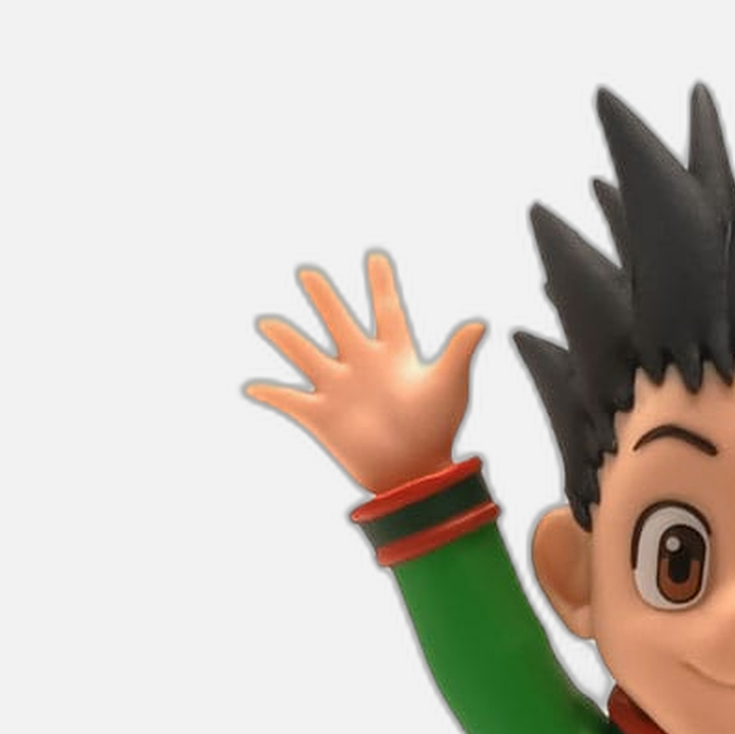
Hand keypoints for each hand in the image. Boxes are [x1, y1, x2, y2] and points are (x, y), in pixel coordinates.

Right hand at [246, 251, 485, 494]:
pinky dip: (271, 394)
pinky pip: (291, 402)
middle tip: (308, 272)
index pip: (386, 311)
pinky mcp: (323, 418)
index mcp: (394, 355)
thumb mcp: (448, 385)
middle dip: (323, 298)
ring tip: (267, 323)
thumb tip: (482, 323)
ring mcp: (340, 390)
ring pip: (306, 355)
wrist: (416, 476)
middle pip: (338, 322)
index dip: (381, 285)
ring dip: (286, 339)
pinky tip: (252, 387)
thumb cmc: (437, 431)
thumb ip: (459, 351)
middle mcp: (363, 366)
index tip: (376, 258)